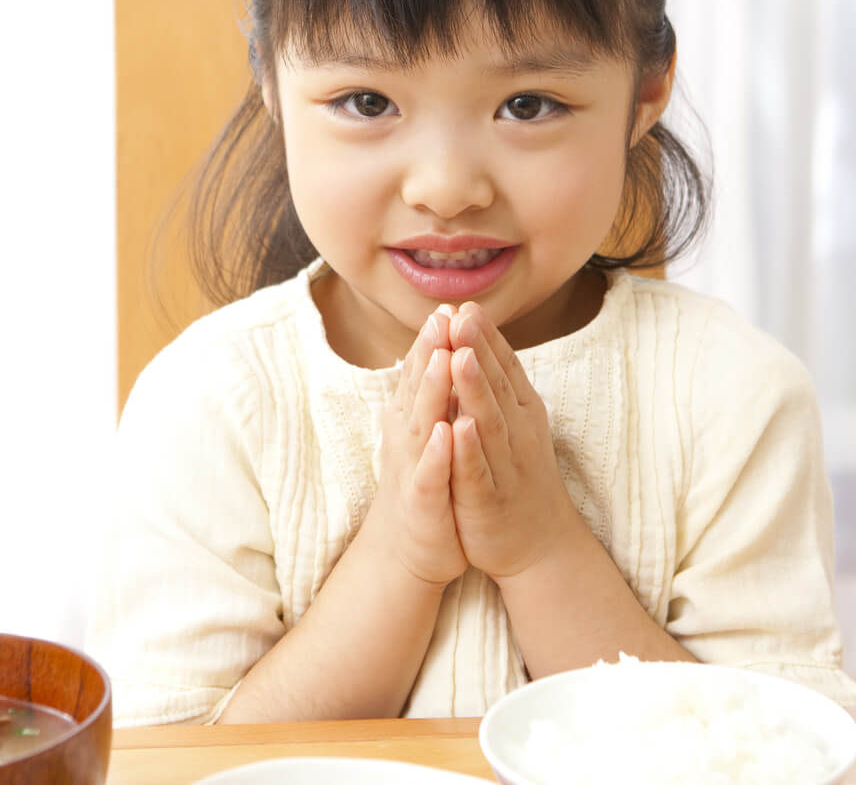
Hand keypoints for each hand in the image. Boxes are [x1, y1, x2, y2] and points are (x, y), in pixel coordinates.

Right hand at [362, 307, 467, 588]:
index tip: (448, 305)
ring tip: (443, 357)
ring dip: (432, 390)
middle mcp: (407, 437)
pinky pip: (429, 474)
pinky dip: (436, 453)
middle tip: (441, 315)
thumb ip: (428, 396)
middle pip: (418, 387)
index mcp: (412, 419)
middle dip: (430, 351)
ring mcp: (412, 468)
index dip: (432, 340)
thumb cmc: (425, 486)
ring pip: (421, 423)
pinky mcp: (421, 501)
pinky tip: (445, 432)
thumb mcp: (426, 435)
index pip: (422, 373)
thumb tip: (434, 353)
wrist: (407, 550)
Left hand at [447, 303, 588, 580]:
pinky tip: (459, 427)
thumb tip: (477, 336)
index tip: (466, 305)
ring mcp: (505, 466)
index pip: (504, 367)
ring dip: (474, 389)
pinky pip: (478, 470)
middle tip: (460, 316)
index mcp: (522, 412)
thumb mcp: (514, 422)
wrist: (539, 543)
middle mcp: (518, 433)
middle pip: (496, 386)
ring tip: (460, 356)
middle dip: (477, 350)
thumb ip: (497, 383)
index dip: (486, 338)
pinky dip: (469, 448)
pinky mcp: (489, 499)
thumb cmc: (520, 475)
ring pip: (488, 422)